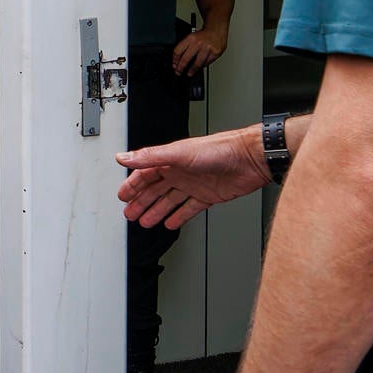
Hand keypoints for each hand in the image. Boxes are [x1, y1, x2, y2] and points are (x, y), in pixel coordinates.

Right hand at [116, 128, 267, 229]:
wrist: (250, 159)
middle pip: (155, 189)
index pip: (145, 174)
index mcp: (171, 160)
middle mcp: (181, 172)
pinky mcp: (208, 196)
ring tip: (144, 222)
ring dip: (156, 210)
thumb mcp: (179, 153)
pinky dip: (178, 216)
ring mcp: (194, 185)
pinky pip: (188, 208)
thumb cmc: (219, 149)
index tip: (122, 196)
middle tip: (129, 213)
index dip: (133, 186)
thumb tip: (124, 157)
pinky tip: (170, 223)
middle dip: (141, 201)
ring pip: (169, 200)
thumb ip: (150, 156)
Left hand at [173, 25, 227, 75]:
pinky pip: (206, 63)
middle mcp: (198, 43)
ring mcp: (207, 49)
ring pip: (197, 64)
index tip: (174, 65)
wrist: (217, 30)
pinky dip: (202, 66)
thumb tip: (178, 59)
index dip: (175, 60)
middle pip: (186, 59)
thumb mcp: (192, 37)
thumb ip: (185, 47)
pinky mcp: (215, 53)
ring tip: (189, 73)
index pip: (178, 51)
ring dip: (192, 70)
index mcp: (190, 38)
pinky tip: (199, 67)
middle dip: (181, 68)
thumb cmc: (203, 35)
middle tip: (179, 72)